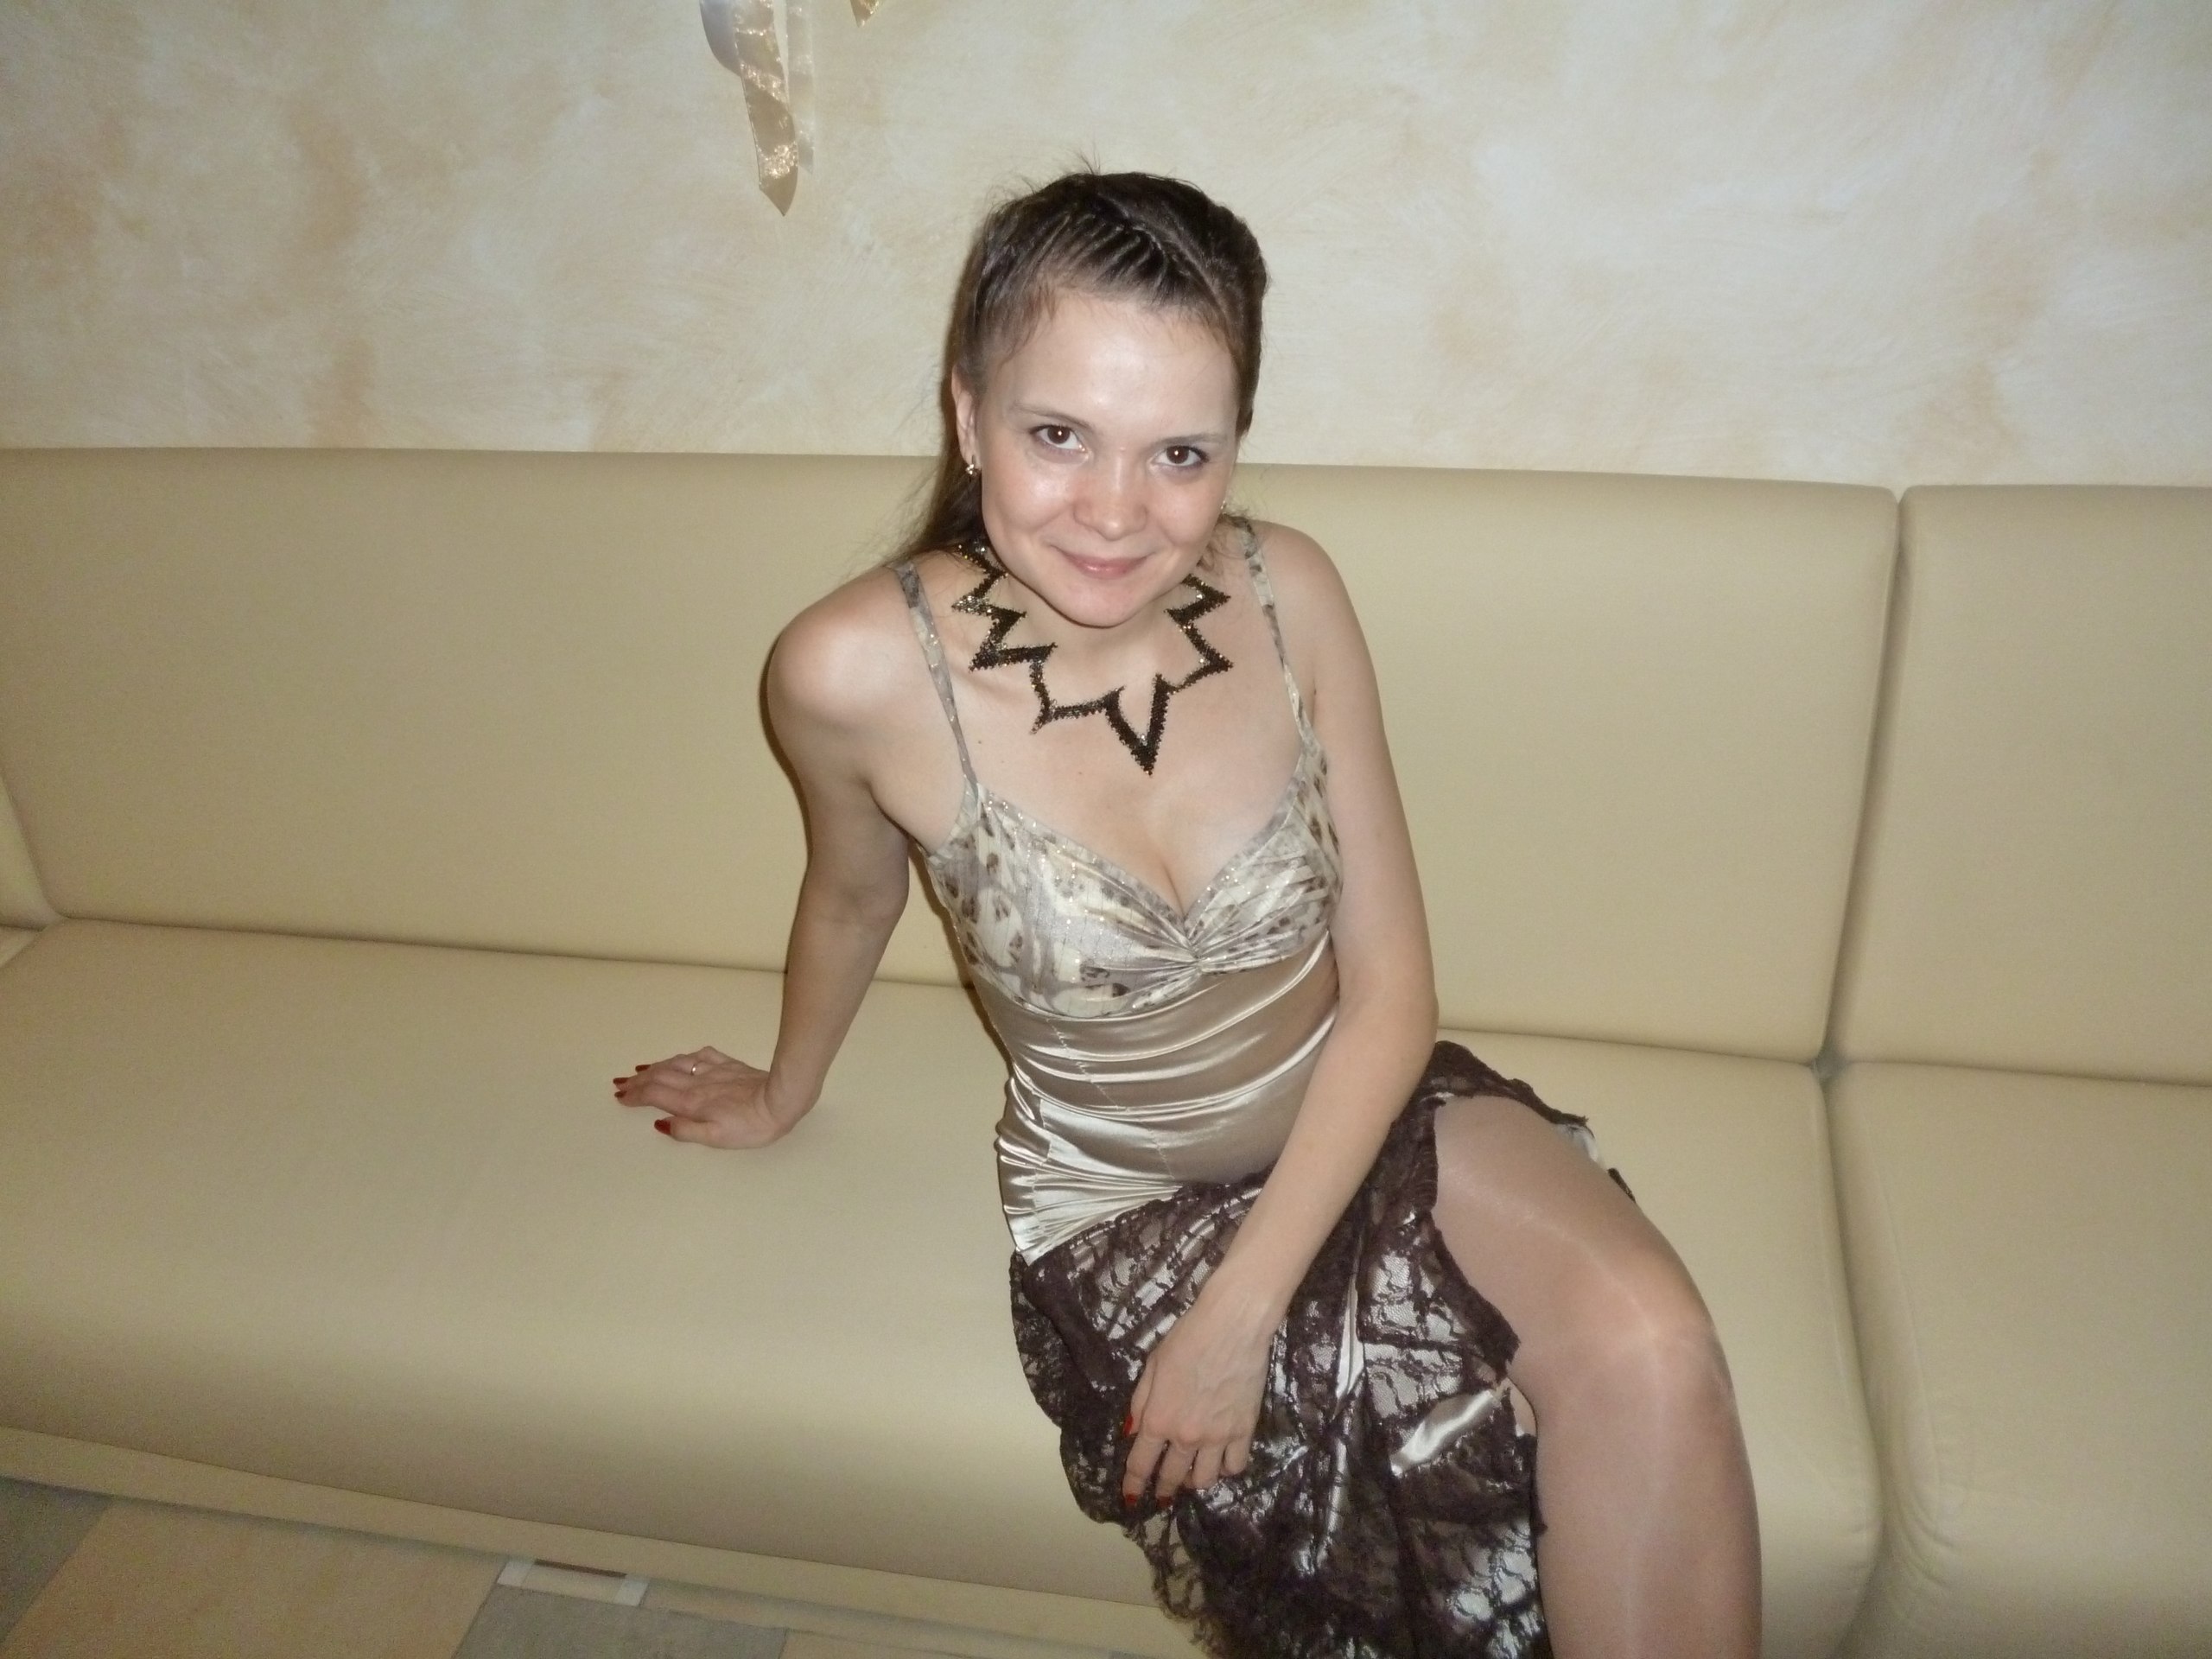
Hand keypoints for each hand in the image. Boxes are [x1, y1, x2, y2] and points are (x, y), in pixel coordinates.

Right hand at [612, 1046, 792, 1148]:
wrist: (781, 1100)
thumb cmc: (751, 1127)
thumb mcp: (716, 1139)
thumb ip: (686, 1131)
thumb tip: (659, 1123)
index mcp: (692, 1103)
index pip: (655, 1095)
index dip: (635, 1095)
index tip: (620, 1096)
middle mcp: (698, 1083)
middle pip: (660, 1077)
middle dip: (638, 1081)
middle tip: (621, 1084)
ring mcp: (713, 1071)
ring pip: (676, 1064)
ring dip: (655, 1067)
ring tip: (640, 1071)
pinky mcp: (729, 1064)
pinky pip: (699, 1056)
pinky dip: (683, 1057)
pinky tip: (680, 1059)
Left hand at [1122, 1284, 1274, 1507]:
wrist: (1232, 1326)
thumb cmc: (1187, 1338)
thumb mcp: (1152, 1366)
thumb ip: (1140, 1403)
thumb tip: (1132, 1434)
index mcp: (1158, 1419)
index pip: (1141, 1464)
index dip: (1134, 1485)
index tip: (1131, 1498)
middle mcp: (1186, 1436)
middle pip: (1172, 1477)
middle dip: (1164, 1489)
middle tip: (1162, 1493)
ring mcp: (1218, 1437)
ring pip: (1205, 1479)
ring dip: (1194, 1481)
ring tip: (1192, 1475)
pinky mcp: (1245, 1431)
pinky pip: (1235, 1466)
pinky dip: (1226, 1468)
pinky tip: (1222, 1460)